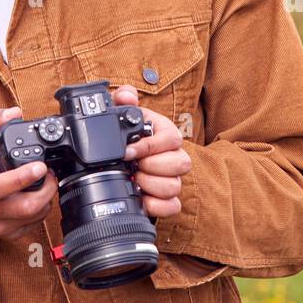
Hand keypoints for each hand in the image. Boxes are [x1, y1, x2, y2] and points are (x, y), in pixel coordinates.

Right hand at [0, 106, 60, 247]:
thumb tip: (12, 113)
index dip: (21, 179)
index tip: (39, 166)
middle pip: (23, 207)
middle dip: (46, 189)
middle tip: (49, 172)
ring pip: (33, 216)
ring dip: (47, 197)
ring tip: (46, 181)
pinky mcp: (10, 233)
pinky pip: (35, 224)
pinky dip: (44, 208)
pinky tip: (40, 195)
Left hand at [109, 84, 189, 219]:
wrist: (123, 163)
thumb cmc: (127, 138)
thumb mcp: (121, 115)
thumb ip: (122, 100)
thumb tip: (126, 96)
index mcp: (166, 134)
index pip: (172, 139)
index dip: (149, 146)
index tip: (127, 152)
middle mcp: (174, 156)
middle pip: (180, 164)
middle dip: (151, 167)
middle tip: (133, 167)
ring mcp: (173, 179)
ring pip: (175, 186)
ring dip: (151, 186)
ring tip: (135, 181)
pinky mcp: (167, 199)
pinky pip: (173, 206)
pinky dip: (157, 206)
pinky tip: (142, 199)